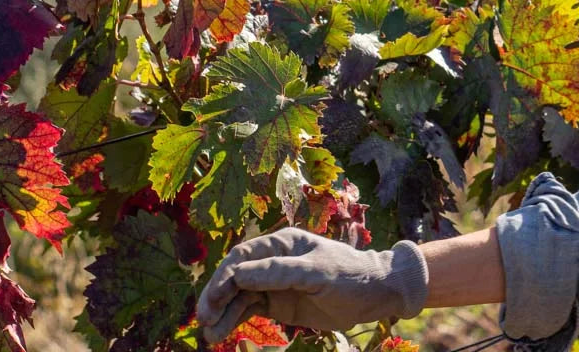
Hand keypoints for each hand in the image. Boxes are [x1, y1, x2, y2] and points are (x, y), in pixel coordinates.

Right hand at [196, 228, 428, 342]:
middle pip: (235, 277)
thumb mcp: (318, 271)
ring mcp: (273, 283)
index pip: (244, 256)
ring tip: (210, 335)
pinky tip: (221, 333)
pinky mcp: (277, 303)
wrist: (374, 295)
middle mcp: (272, 261)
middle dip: (217, 297)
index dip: (224, 275)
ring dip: (222, 313)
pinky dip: (233, 320)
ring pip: (238, 296)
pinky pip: (248, 310)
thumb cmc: (349, 274)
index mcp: (282, 243)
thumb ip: (280, 272)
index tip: (213, 297)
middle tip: (205, 319)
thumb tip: (239, 274)